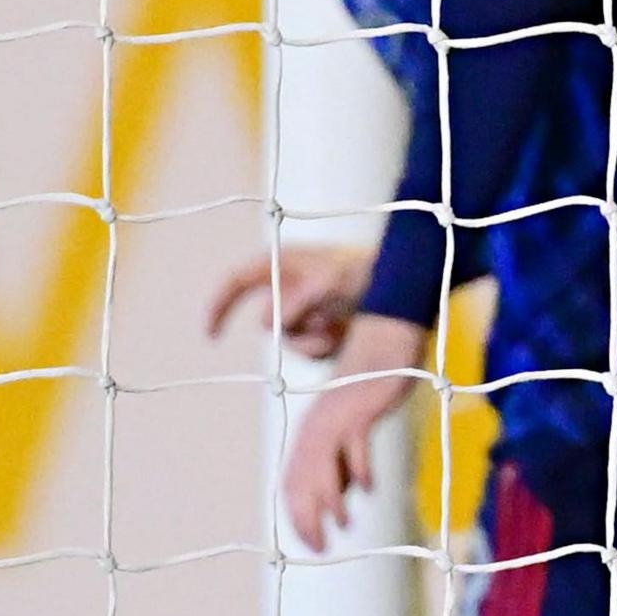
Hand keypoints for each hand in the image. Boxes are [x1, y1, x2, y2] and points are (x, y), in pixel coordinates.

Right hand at [208, 242, 373, 361]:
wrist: (406, 286)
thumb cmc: (368, 270)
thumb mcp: (333, 279)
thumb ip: (300, 298)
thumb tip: (272, 323)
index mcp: (285, 263)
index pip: (237, 281)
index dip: (217, 306)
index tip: (210, 336)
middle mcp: (290, 287)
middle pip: (268, 323)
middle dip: (294, 331)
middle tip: (325, 323)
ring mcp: (305, 310)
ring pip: (289, 342)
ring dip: (314, 342)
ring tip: (343, 326)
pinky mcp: (320, 329)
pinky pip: (309, 352)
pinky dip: (326, 348)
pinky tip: (348, 334)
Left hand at [278, 313, 428, 552]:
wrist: (384, 340)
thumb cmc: (370, 387)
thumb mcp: (352, 430)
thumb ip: (343, 461)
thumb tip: (340, 498)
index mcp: (310, 435)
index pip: (293, 484)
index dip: (299, 516)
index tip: (312, 542)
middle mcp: (315, 429)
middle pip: (302, 480)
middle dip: (307, 518)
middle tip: (321, 546)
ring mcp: (336, 418)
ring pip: (324, 466)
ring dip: (331, 500)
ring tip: (343, 523)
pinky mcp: (360, 409)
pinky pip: (355, 444)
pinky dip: (360, 468)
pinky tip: (369, 488)